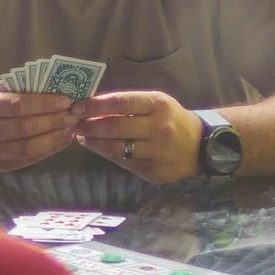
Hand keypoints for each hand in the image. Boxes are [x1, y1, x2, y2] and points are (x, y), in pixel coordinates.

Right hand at [0, 86, 82, 171]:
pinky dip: (47, 150)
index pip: (17, 106)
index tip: (65, 100)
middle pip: (24, 128)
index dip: (43, 103)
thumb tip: (56, 94)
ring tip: (70, 129)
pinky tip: (61, 141)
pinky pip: (27, 160)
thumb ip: (18, 94)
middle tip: (72, 115)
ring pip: (27, 148)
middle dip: (53, 121)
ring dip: (53, 138)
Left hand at [72, 89, 203, 184]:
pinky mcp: (153, 171)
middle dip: (89, 125)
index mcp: (158, 105)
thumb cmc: (171, 118)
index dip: (95, 105)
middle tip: (74, 124)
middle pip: (115, 127)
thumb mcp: (155, 103)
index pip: (120, 103)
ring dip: (94, 142)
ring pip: (116, 148)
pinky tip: (97, 147)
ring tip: (82, 137)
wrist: (200, 146)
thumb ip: (128, 104)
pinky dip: (107, 154)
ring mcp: (156, 152)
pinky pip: (124, 162)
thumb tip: (92, 106)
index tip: (78, 107)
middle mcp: (158, 128)